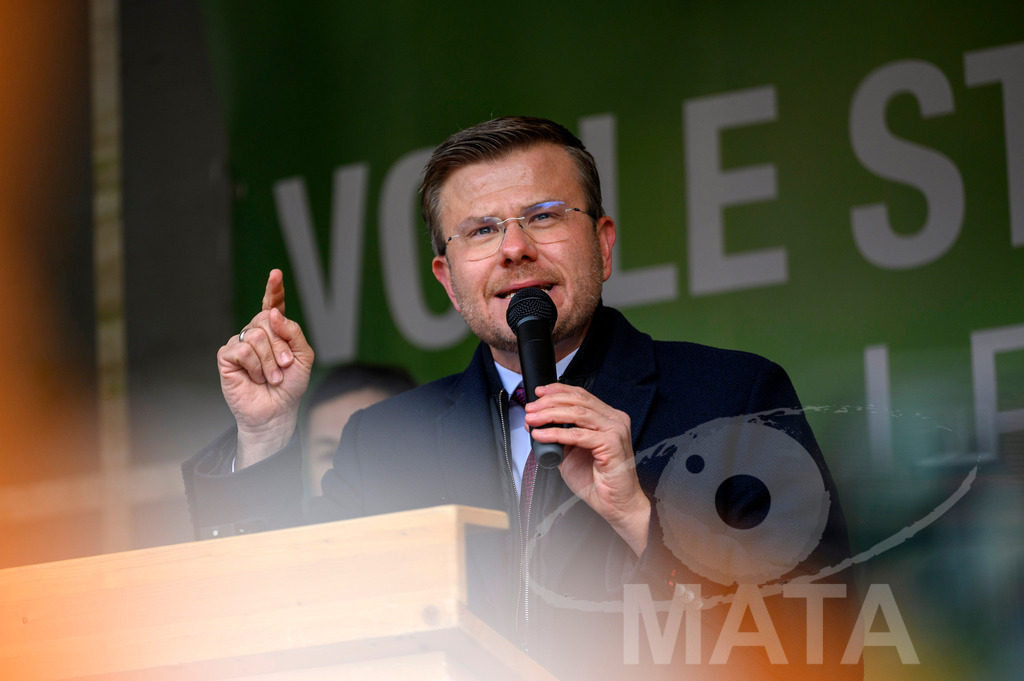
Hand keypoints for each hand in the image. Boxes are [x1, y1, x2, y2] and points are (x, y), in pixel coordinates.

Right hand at [217, 269, 313, 467]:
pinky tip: (256, 378)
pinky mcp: (227, 357)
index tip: (276, 274)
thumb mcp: (303, 356)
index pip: (272, 304)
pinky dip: (256, 366)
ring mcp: (239, 343)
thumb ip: (294, 331)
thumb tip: (272, 313)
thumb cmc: (290, 385)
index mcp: (275, 330)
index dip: (273, 289)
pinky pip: (242, 349)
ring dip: (270, 360)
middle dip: (280, 344)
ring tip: (272, 377)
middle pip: (265, 319)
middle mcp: (255, 333)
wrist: (277, 410)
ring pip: (255, 335)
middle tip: (285, 365)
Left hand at [525, 384, 650, 554]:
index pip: (582, 395)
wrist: (616, 504)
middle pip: (578, 401)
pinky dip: (556, 433)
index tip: (539, 393)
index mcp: (608, 418)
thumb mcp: (572, 453)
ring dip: (550, 415)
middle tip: (531, 409)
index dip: (558, 390)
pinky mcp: (612, 444)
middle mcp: (614, 420)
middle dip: (550, 402)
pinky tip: (542, 435)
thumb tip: (537, 423)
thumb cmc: (598, 481)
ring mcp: (615, 430)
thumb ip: (560, 436)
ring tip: (532, 419)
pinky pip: (578, 435)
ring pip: (577, 413)